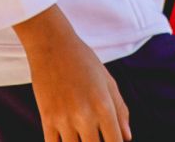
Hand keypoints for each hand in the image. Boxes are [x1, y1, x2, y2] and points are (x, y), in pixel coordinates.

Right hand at [17, 7, 133, 141]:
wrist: (50, 42)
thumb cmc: (83, 60)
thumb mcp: (107, 81)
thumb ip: (120, 110)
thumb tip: (127, 138)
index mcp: (103, 106)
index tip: (109, 140)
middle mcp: (84, 115)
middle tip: (94, 135)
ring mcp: (64, 118)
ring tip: (81, 135)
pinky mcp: (46, 118)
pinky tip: (66, 139)